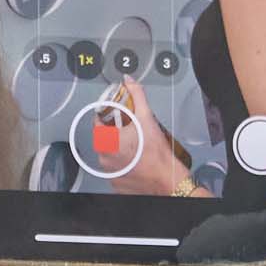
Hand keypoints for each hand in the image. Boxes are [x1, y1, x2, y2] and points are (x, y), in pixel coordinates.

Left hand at [99, 78, 191, 196]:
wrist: (167, 179)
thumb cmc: (157, 154)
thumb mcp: (147, 118)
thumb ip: (136, 96)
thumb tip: (129, 82)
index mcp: (106, 141)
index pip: (98, 122)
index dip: (108, 116)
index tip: (118, 116)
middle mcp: (104, 159)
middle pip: (105, 138)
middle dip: (116, 133)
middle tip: (131, 131)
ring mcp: (110, 172)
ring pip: (110, 154)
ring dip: (120, 149)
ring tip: (136, 147)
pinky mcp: (116, 183)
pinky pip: (116, 169)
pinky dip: (123, 164)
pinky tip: (136, 160)